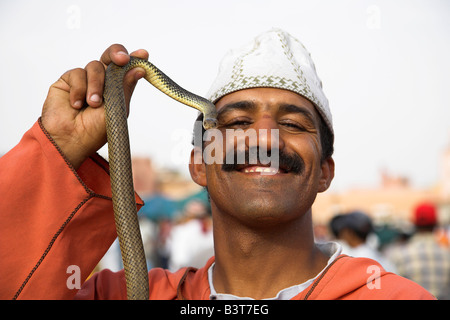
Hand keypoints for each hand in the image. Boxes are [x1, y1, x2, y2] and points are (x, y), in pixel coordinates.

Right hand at [41, 44, 148, 168]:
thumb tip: (139, 69)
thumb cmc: (94, 131)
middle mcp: (103, 82)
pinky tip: (76, 105)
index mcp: (117, 89)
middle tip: (121, 59)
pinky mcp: (68, 81)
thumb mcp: (116, 109)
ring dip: (96, 84)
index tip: (143, 54)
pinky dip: (79, 89)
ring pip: (95, 66)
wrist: (70, 140)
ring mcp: (85, 80)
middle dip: (117, 54)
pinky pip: (77, 73)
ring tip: (92, 104)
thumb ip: (125, 88)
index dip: (134, 58)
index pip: (126, 69)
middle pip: (111, 57)